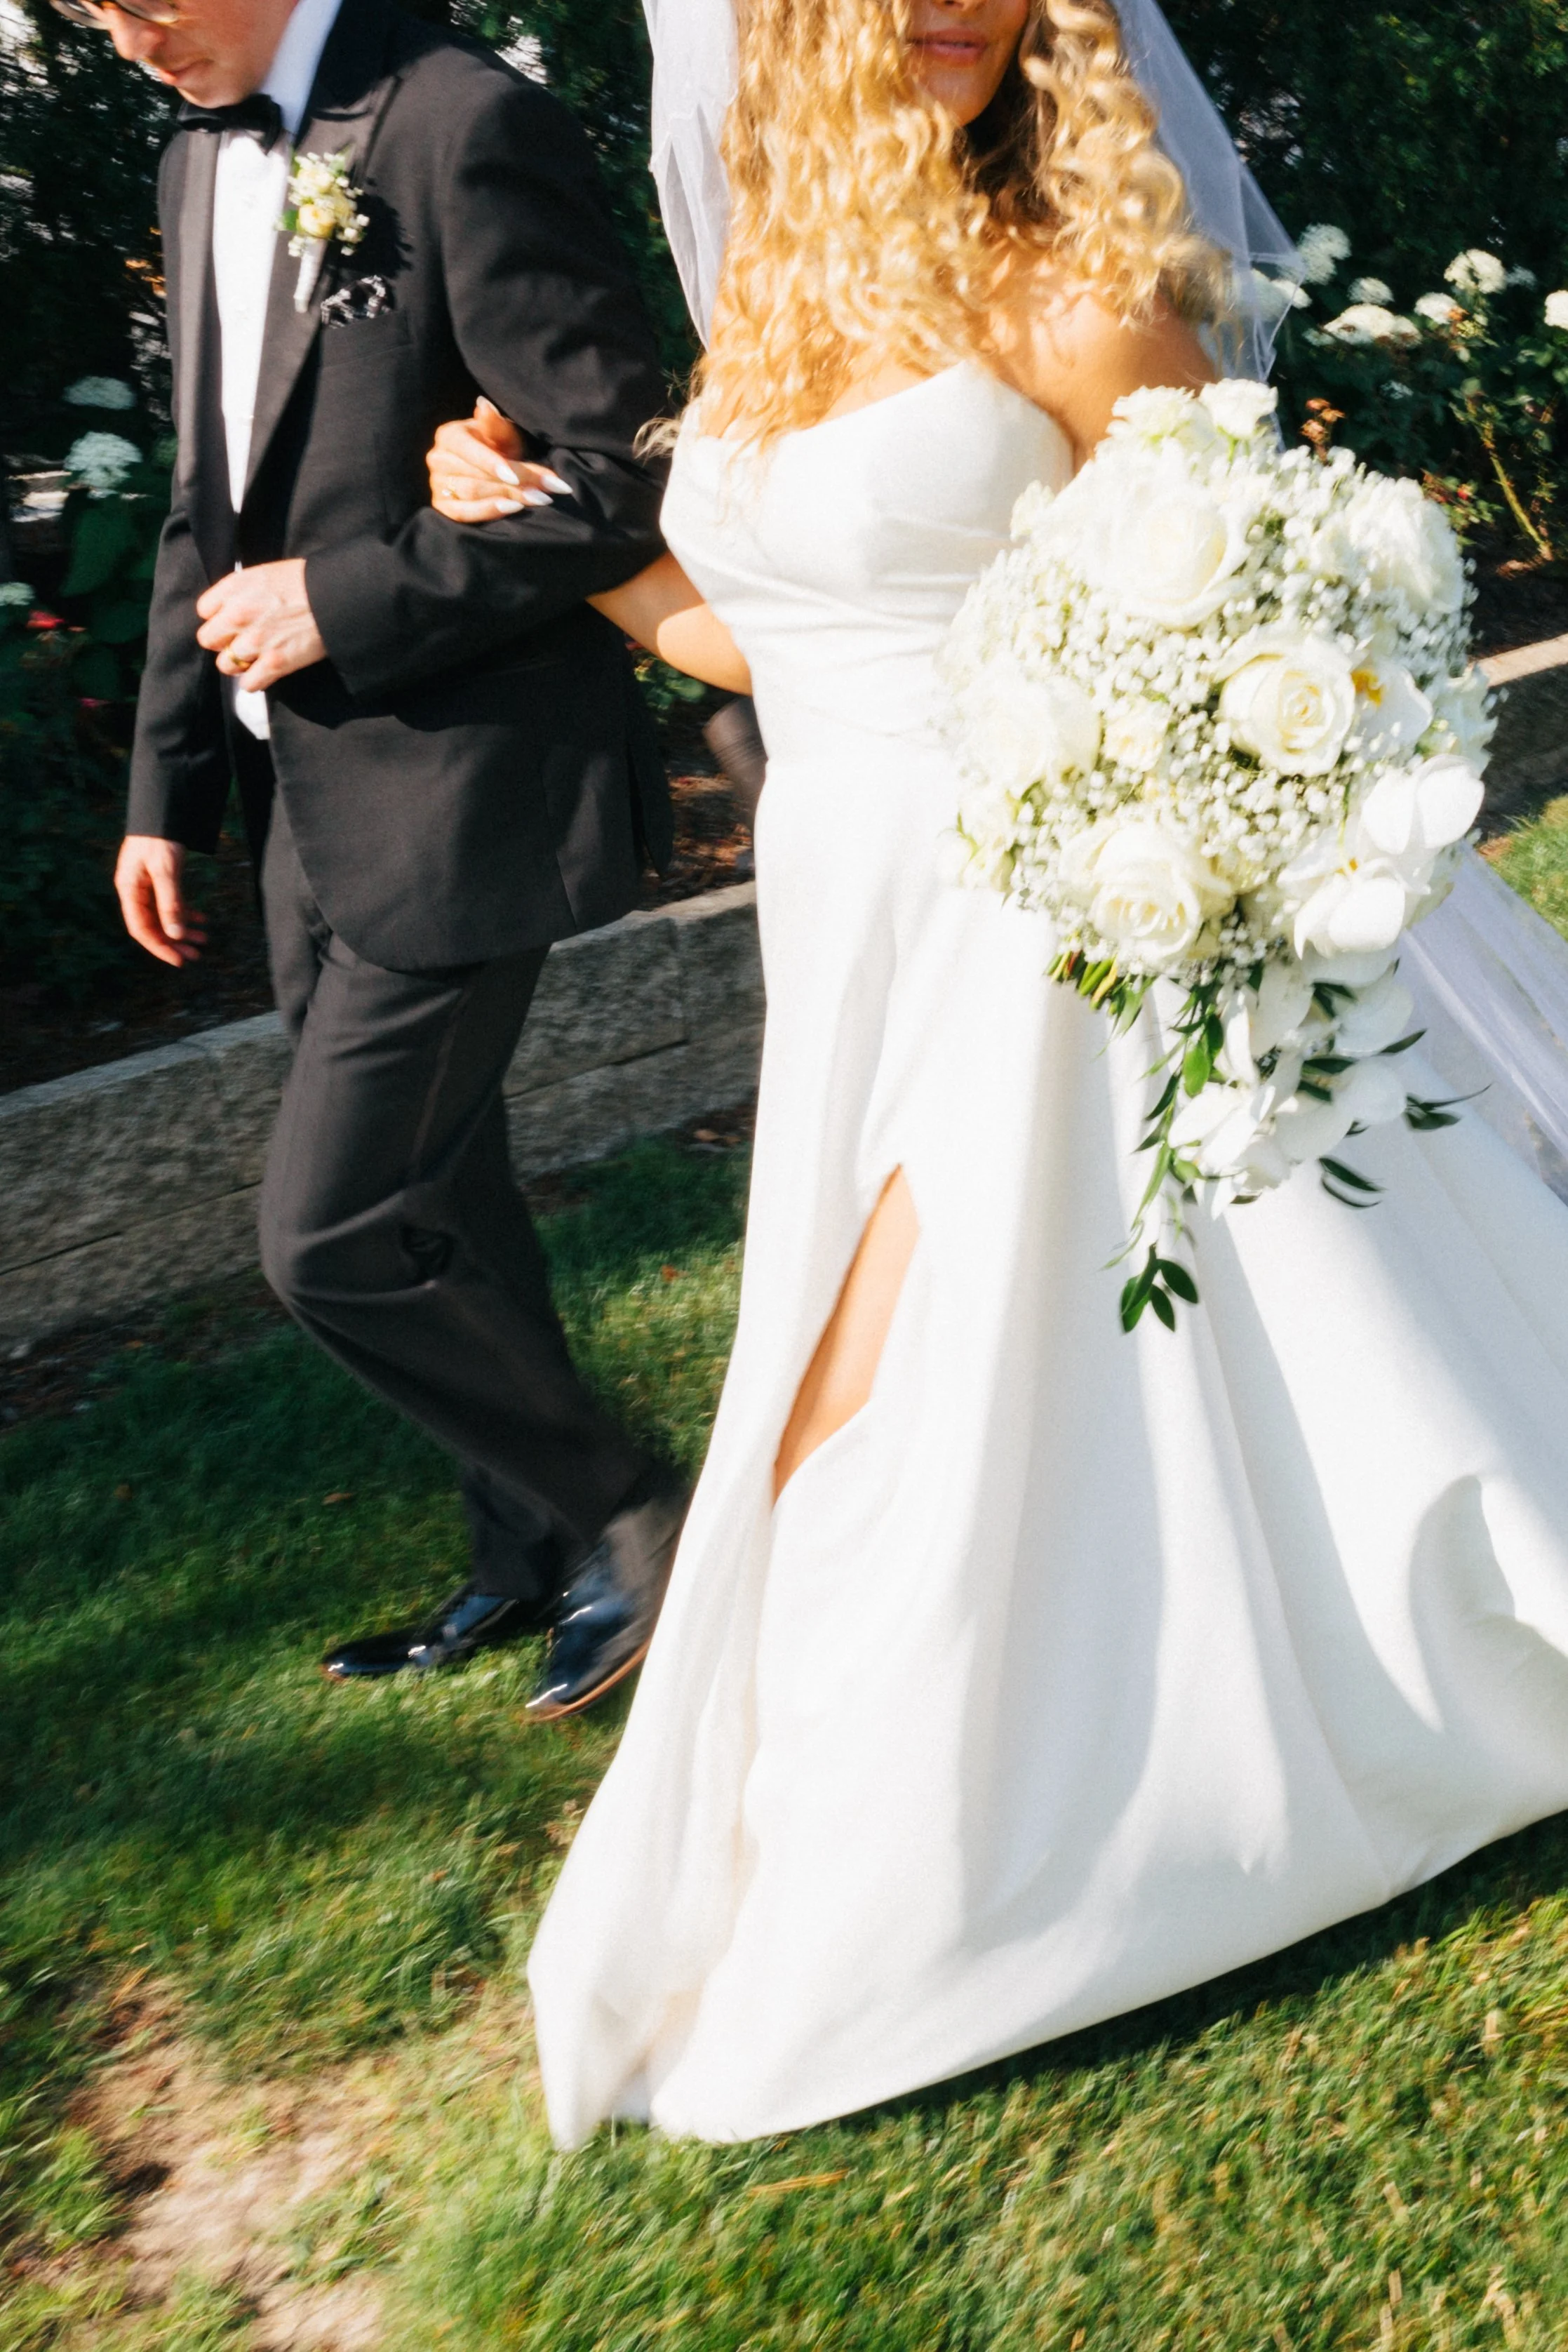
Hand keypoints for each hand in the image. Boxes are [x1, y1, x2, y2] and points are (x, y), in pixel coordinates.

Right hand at [115, 835, 207, 967]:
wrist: (162, 811)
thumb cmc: (159, 837)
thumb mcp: (165, 871)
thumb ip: (170, 902)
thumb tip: (174, 934)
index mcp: (129, 890)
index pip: (141, 929)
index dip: (159, 947)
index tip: (179, 960)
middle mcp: (136, 890)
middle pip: (154, 925)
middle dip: (175, 942)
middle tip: (197, 955)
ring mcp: (147, 885)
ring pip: (165, 915)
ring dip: (184, 928)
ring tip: (205, 939)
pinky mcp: (160, 879)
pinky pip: (172, 902)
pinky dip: (186, 912)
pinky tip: (203, 919)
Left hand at [195, 558, 326, 690]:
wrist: (337, 597)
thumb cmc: (307, 581)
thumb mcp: (266, 573)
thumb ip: (242, 590)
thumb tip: (230, 607)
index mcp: (235, 588)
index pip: (204, 610)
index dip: (218, 617)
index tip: (232, 620)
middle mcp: (238, 614)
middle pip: (209, 639)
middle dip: (224, 642)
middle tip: (242, 641)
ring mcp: (255, 641)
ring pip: (226, 665)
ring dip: (239, 664)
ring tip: (255, 659)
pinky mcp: (274, 664)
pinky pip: (248, 684)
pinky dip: (256, 681)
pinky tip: (265, 673)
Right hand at [427, 397, 573, 523]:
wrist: (489, 470)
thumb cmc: (497, 447)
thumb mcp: (501, 434)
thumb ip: (495, 425)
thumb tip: (485, 407)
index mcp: (449, 435)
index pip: (469, 450)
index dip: (492, 463)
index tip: (516, 476)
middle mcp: (438, 459)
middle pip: (477, 475)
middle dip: (515, 484)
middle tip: (545, 490)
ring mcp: (438, 485)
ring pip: (473, 494)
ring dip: (508, 497)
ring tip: (539, 499)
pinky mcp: (442, 507)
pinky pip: (463, 513)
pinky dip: (488, 512)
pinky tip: (512, 508)